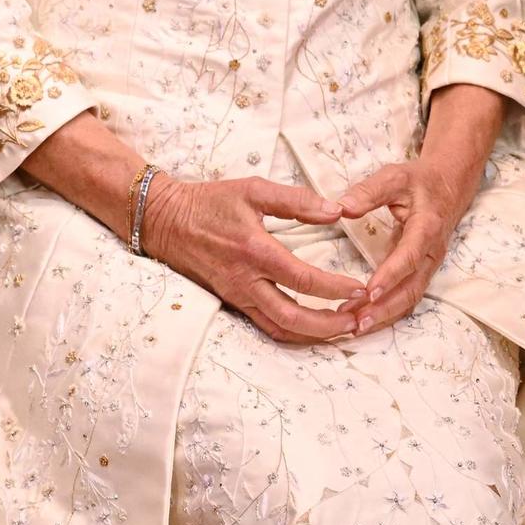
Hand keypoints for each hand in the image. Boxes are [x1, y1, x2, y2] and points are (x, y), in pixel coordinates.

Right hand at [138, 175, 364, 345]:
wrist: (164, 220)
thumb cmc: (209, 202)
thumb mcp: (252, 190)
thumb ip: (296, 200)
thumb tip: (336, 211)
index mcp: (254, 250)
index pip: (304, 279)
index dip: (336, 288)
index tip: (360, 288)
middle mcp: (246, 280)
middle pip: (294, 318)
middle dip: (331, 325)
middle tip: (358, 319)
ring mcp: (237, 296)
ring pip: (281, 329)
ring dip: (315, 335)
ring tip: (342, 329)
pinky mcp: (232, 302)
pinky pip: (266, 326)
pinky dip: (294, 333)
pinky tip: (312, 329)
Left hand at [333, 156, 479, 335]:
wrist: (448, 185)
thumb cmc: (417, 180)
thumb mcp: (393, 177)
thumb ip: (368, 191)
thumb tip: (342, 208)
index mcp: (426, 228)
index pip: (409, 257)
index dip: (390, 276)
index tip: (368, 292)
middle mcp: (431, 253)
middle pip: (411, 289)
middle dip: (385, 308)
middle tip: (355, 322)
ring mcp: (429, 265)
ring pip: (411, 298)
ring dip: (385, 315)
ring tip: (354, 327)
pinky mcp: (422, 271)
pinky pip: (408, 296)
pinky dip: (388, 311)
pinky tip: (365, 319)